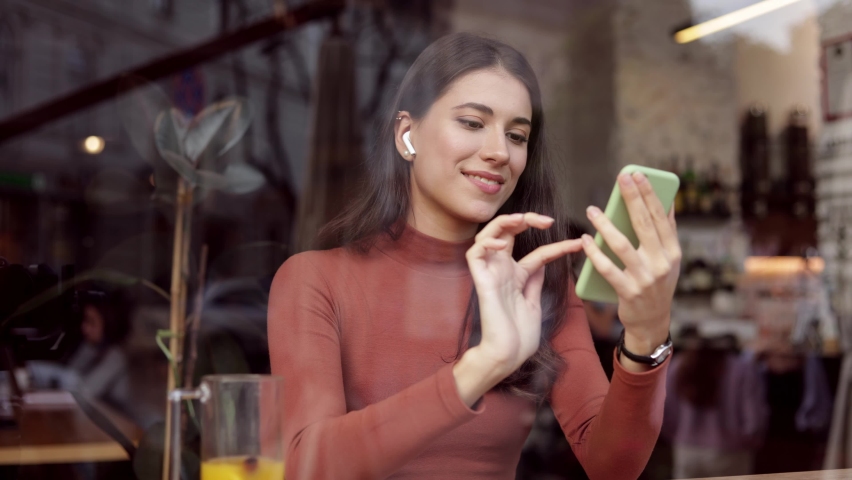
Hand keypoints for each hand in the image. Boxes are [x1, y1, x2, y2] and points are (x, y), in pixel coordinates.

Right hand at [464, 213, 583, 375]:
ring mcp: (490, 273)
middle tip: (548, 221)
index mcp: (516, 276)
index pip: (538, 252)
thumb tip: (544, 261)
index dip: (558, 245)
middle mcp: (502, 270)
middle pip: (508, 232)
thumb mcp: (534, 301)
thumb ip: (535, 279)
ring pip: (488, 234)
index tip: (580, 244)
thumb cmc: (520, 336)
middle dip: (526, 219)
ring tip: (523, 220)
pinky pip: (475, 252)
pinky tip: (502, 243)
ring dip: (504, 222)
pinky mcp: (481, 280)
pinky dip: (486, 242)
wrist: (508, 355)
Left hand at [581, 172, 680, 368]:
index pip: (661, 217)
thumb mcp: (668, 260)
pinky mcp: (628, 291)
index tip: (638, 175)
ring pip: (622, 245)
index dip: (649, 195)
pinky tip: (585, 240)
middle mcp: (662, 263)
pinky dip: (595, 253)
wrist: (652, 321)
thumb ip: (666, 233)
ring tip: (592, 210)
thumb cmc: (656, 283)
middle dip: (632, 199)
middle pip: (644, 225)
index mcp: (672, 252)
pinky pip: (607, 268)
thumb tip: (666, 201)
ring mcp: (645, 278)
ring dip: (605, 225)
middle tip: (621, 179)